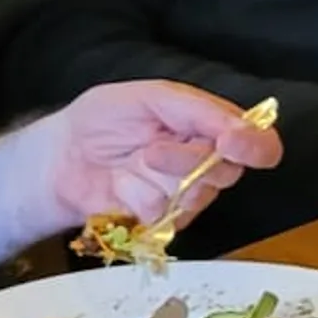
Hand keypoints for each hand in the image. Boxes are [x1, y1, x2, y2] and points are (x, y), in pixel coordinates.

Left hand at [35, 80, 284, 238]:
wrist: (59, 158)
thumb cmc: (102, 119)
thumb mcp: (149, 96)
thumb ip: (196, 108)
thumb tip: (238, 128)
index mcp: (212, 126)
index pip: (258, 143)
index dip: (255, 147)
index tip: (232, 144)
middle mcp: (209, 163)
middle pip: (227, 173)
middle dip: (186, 161)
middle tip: (150, 150)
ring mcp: (188, 195)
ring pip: (194, 196)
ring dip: (155, 179)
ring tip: (130, 163)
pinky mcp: (165, 222)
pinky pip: (165, 216)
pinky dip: (137, 198)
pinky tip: (121, 187)